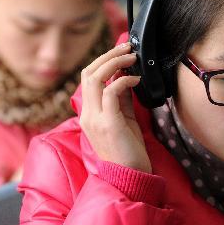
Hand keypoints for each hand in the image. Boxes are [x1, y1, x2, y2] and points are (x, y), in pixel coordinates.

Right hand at [79, 42, 150, 172]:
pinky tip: (136, 79)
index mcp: (88, 113)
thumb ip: (121, 98)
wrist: (130, 177)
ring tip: (132, 57)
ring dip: (114, 62)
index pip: (87, 78)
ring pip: (94, 78)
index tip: (122, 52)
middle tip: (128, 48)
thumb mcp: (123, 118)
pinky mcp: (108, 124)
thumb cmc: (128, 149)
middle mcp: (87, 114)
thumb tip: (125, 74)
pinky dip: (123, 80)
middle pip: (88, 73)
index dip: (103, 61)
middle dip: (108, 56)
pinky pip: (110, 92)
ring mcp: (95, 119)